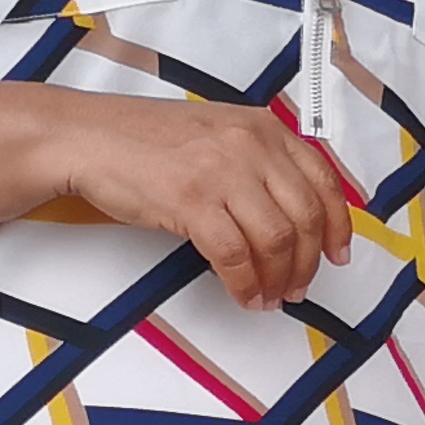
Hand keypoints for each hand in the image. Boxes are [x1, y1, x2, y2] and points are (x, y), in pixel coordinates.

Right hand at [46, 94, 358, 310]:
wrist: (86, 138)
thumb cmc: (144, 141)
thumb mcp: (217, 134)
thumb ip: (257, 161)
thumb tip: (291, 211)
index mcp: (261, 127)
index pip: (322, 180)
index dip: (337, 225)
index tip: (338, 254)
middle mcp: (249, 145)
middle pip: (303, 217)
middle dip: (308, 262)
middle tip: (299, 287)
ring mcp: (221, 171)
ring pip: (274, 240)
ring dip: (278, 279)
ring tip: (271, 297)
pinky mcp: (191, 200)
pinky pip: (235, 255)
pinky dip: (245, 283)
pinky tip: (244, 295)